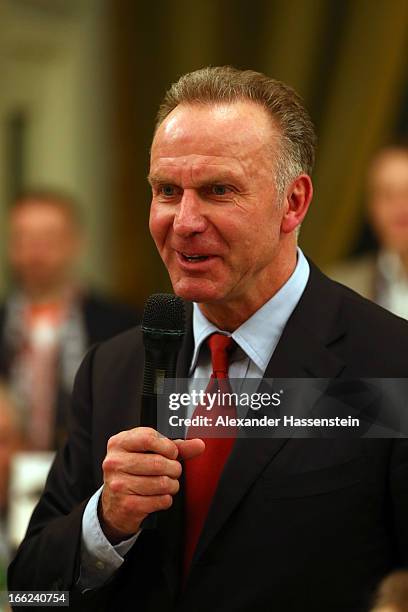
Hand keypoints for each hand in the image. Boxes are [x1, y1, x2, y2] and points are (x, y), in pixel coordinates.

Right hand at [100, 427, 204, 542]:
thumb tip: (198, 444)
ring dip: (172, 485)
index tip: (172, 453)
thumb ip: (174, 447)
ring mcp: (119, 484)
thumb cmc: (133, 472)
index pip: (149, 438)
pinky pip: (160, 500)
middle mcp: (114, 462)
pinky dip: (166, 499)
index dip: (168, 447)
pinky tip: (159, 496)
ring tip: (167, 484)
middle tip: (173, 471)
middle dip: (173, 468)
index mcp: (119, 443)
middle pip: (158, 462)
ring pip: (161, 483)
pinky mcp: (127, 505)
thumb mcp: (148, 453)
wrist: (114, 503)